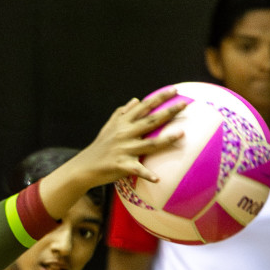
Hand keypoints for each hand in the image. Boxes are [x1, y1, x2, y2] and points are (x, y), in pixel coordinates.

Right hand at [69, 90, 186, 186]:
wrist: (84, 167)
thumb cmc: (100, 146)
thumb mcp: (109, 126)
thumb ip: (122, 113)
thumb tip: (136, 100)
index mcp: (123, 123)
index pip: (144, 107)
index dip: (159, 97)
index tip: (175, 90)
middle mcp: (125, 133)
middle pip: (150, 121)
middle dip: (168, 112)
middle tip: (185, 104)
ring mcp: (124, 149)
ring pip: (149, 144)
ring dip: (165, 140)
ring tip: (181, 134)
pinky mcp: (121, 165)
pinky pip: (137, 170)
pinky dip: (147, 175)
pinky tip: (157, 179)